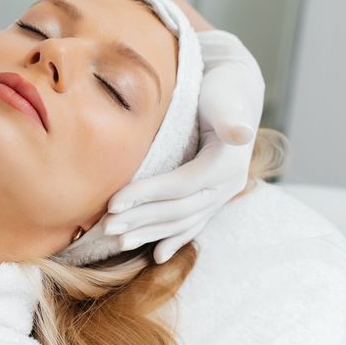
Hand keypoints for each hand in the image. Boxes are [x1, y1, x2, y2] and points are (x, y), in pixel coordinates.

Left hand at [102, 30, 264, 262]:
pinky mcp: (211, 198)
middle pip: (179, 210)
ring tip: (118, 242)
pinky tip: (155, 255)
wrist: (235, 91)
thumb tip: (241, 132)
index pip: (182, 186)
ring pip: (182, 222)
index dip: (147, 195)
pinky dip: (173, 239)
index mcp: (227, 163)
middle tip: (105, 227)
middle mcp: (228, 185)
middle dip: (141, 219)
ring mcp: (221, 195)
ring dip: (150, 233)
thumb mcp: (224, 97)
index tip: (113, 202)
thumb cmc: (221, 89)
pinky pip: (192, 224)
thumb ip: (229, 116)